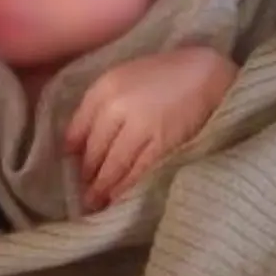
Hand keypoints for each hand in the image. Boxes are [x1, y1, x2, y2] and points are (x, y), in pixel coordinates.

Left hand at [66, 47, 236, 210]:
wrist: (207, 74)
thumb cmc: (161, 74)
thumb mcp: (122, 76)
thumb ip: (97, 104)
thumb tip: (75, 142)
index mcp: (106, 88)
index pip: (78, 127)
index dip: (72, 149)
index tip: (69, 163)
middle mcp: (119, 107)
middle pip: (95, 150)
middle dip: (87, 173)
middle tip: (81, 192)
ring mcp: (142, 127)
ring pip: (114, 165)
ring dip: (102, 186)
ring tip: (94, 202)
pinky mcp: (164, 144)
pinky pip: (138, 171)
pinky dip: (126, 186)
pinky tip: (117, 197)